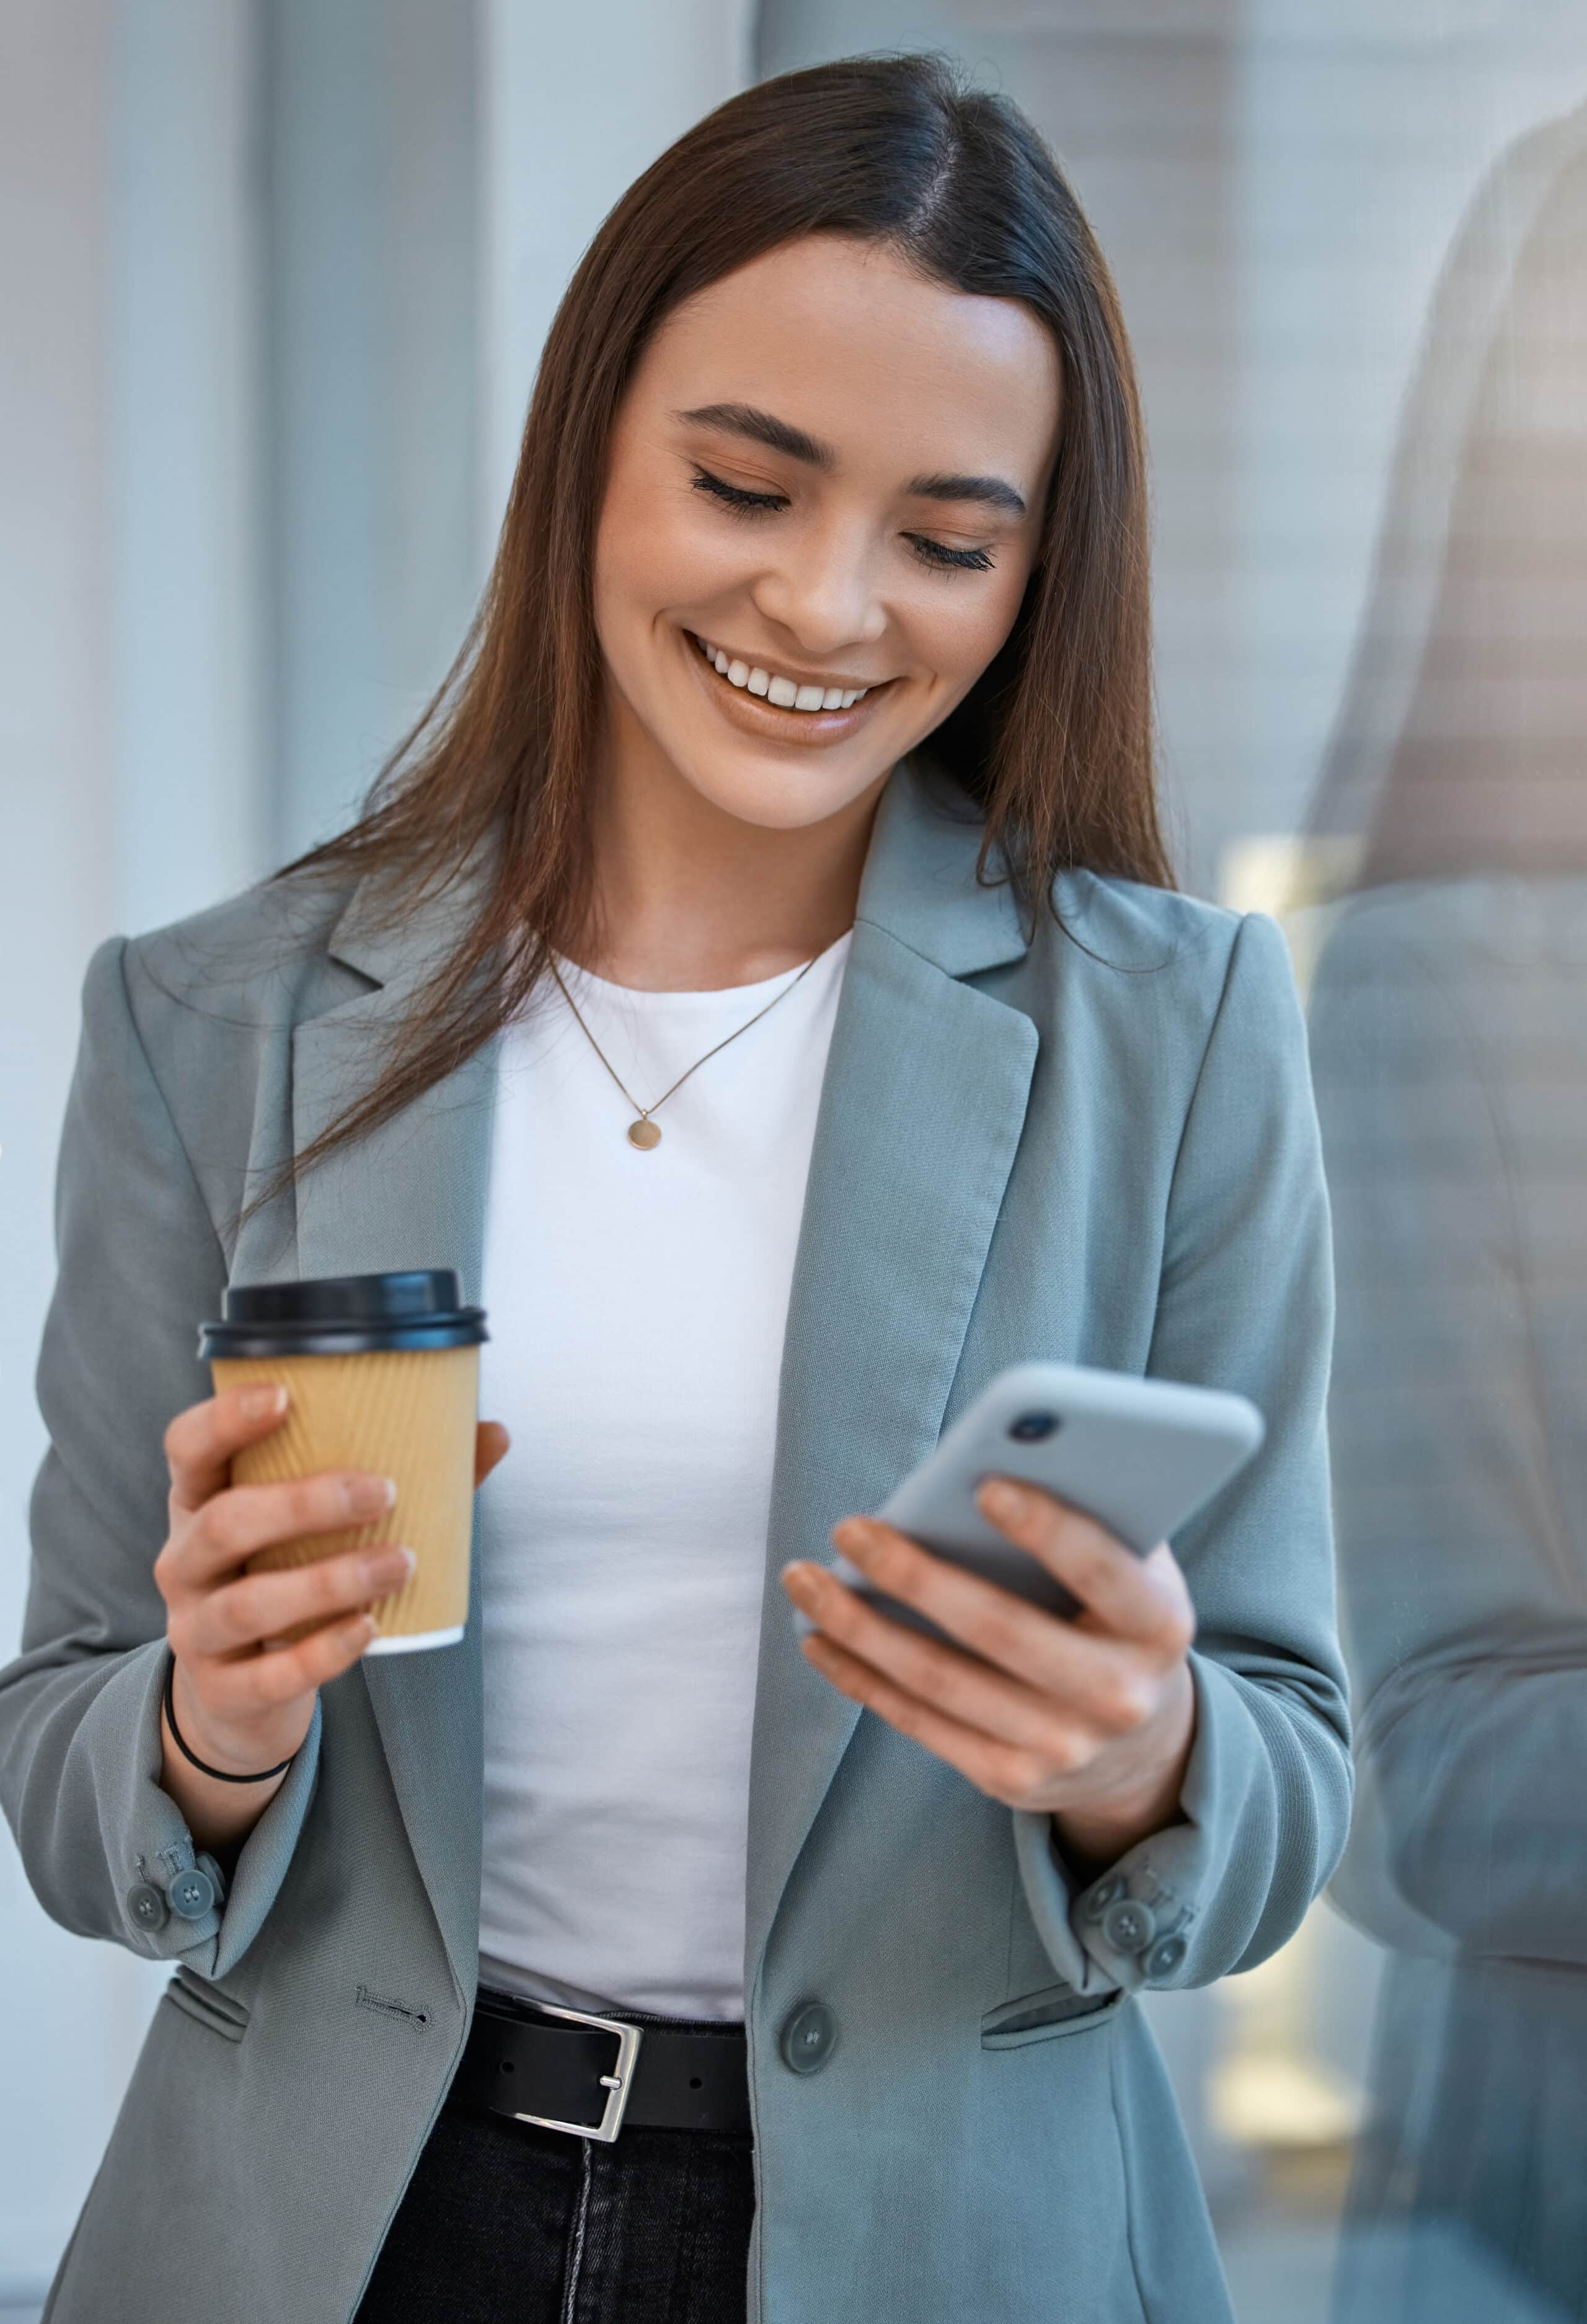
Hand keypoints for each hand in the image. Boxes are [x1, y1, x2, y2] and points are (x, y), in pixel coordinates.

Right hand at [155, 1386, 509, 1794]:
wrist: (238, 1691)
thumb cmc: (284, 1574)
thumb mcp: (311, 1525)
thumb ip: (397, 1476)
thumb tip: (491, 1433)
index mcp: (201, 1500)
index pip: (188, 1447)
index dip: (225, 1418)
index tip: (286, 1396)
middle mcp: (184, 1560)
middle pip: (224, 1523)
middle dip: (303, 1505)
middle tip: (381, 1492)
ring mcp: (195, 1629)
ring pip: (248, 1603)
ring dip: (329, 1582)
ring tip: (399, 1563)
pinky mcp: (222, 1690)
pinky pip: (269, 1674)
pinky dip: (323, 1652)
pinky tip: (370, 1629)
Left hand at [780, 1478, 1196, 1865]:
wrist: (1142, 1748)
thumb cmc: (1117, 1618)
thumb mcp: (1133, 1568)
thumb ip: (1091, 1518)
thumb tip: (997, 1456)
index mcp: (1158, 1625)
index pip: (1102, 1571)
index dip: (1048, 1529)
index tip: (983, 1484)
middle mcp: (1118, 1695)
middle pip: (999, 1630)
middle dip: (915, 1575)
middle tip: (850, 1529)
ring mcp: (1062, 1747)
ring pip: (942, 1681)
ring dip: (861, 1626)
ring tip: (805, 1578)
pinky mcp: (1011, 1780)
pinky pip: (921, 1723)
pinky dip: (861, 1677)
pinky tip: (818, 1637)